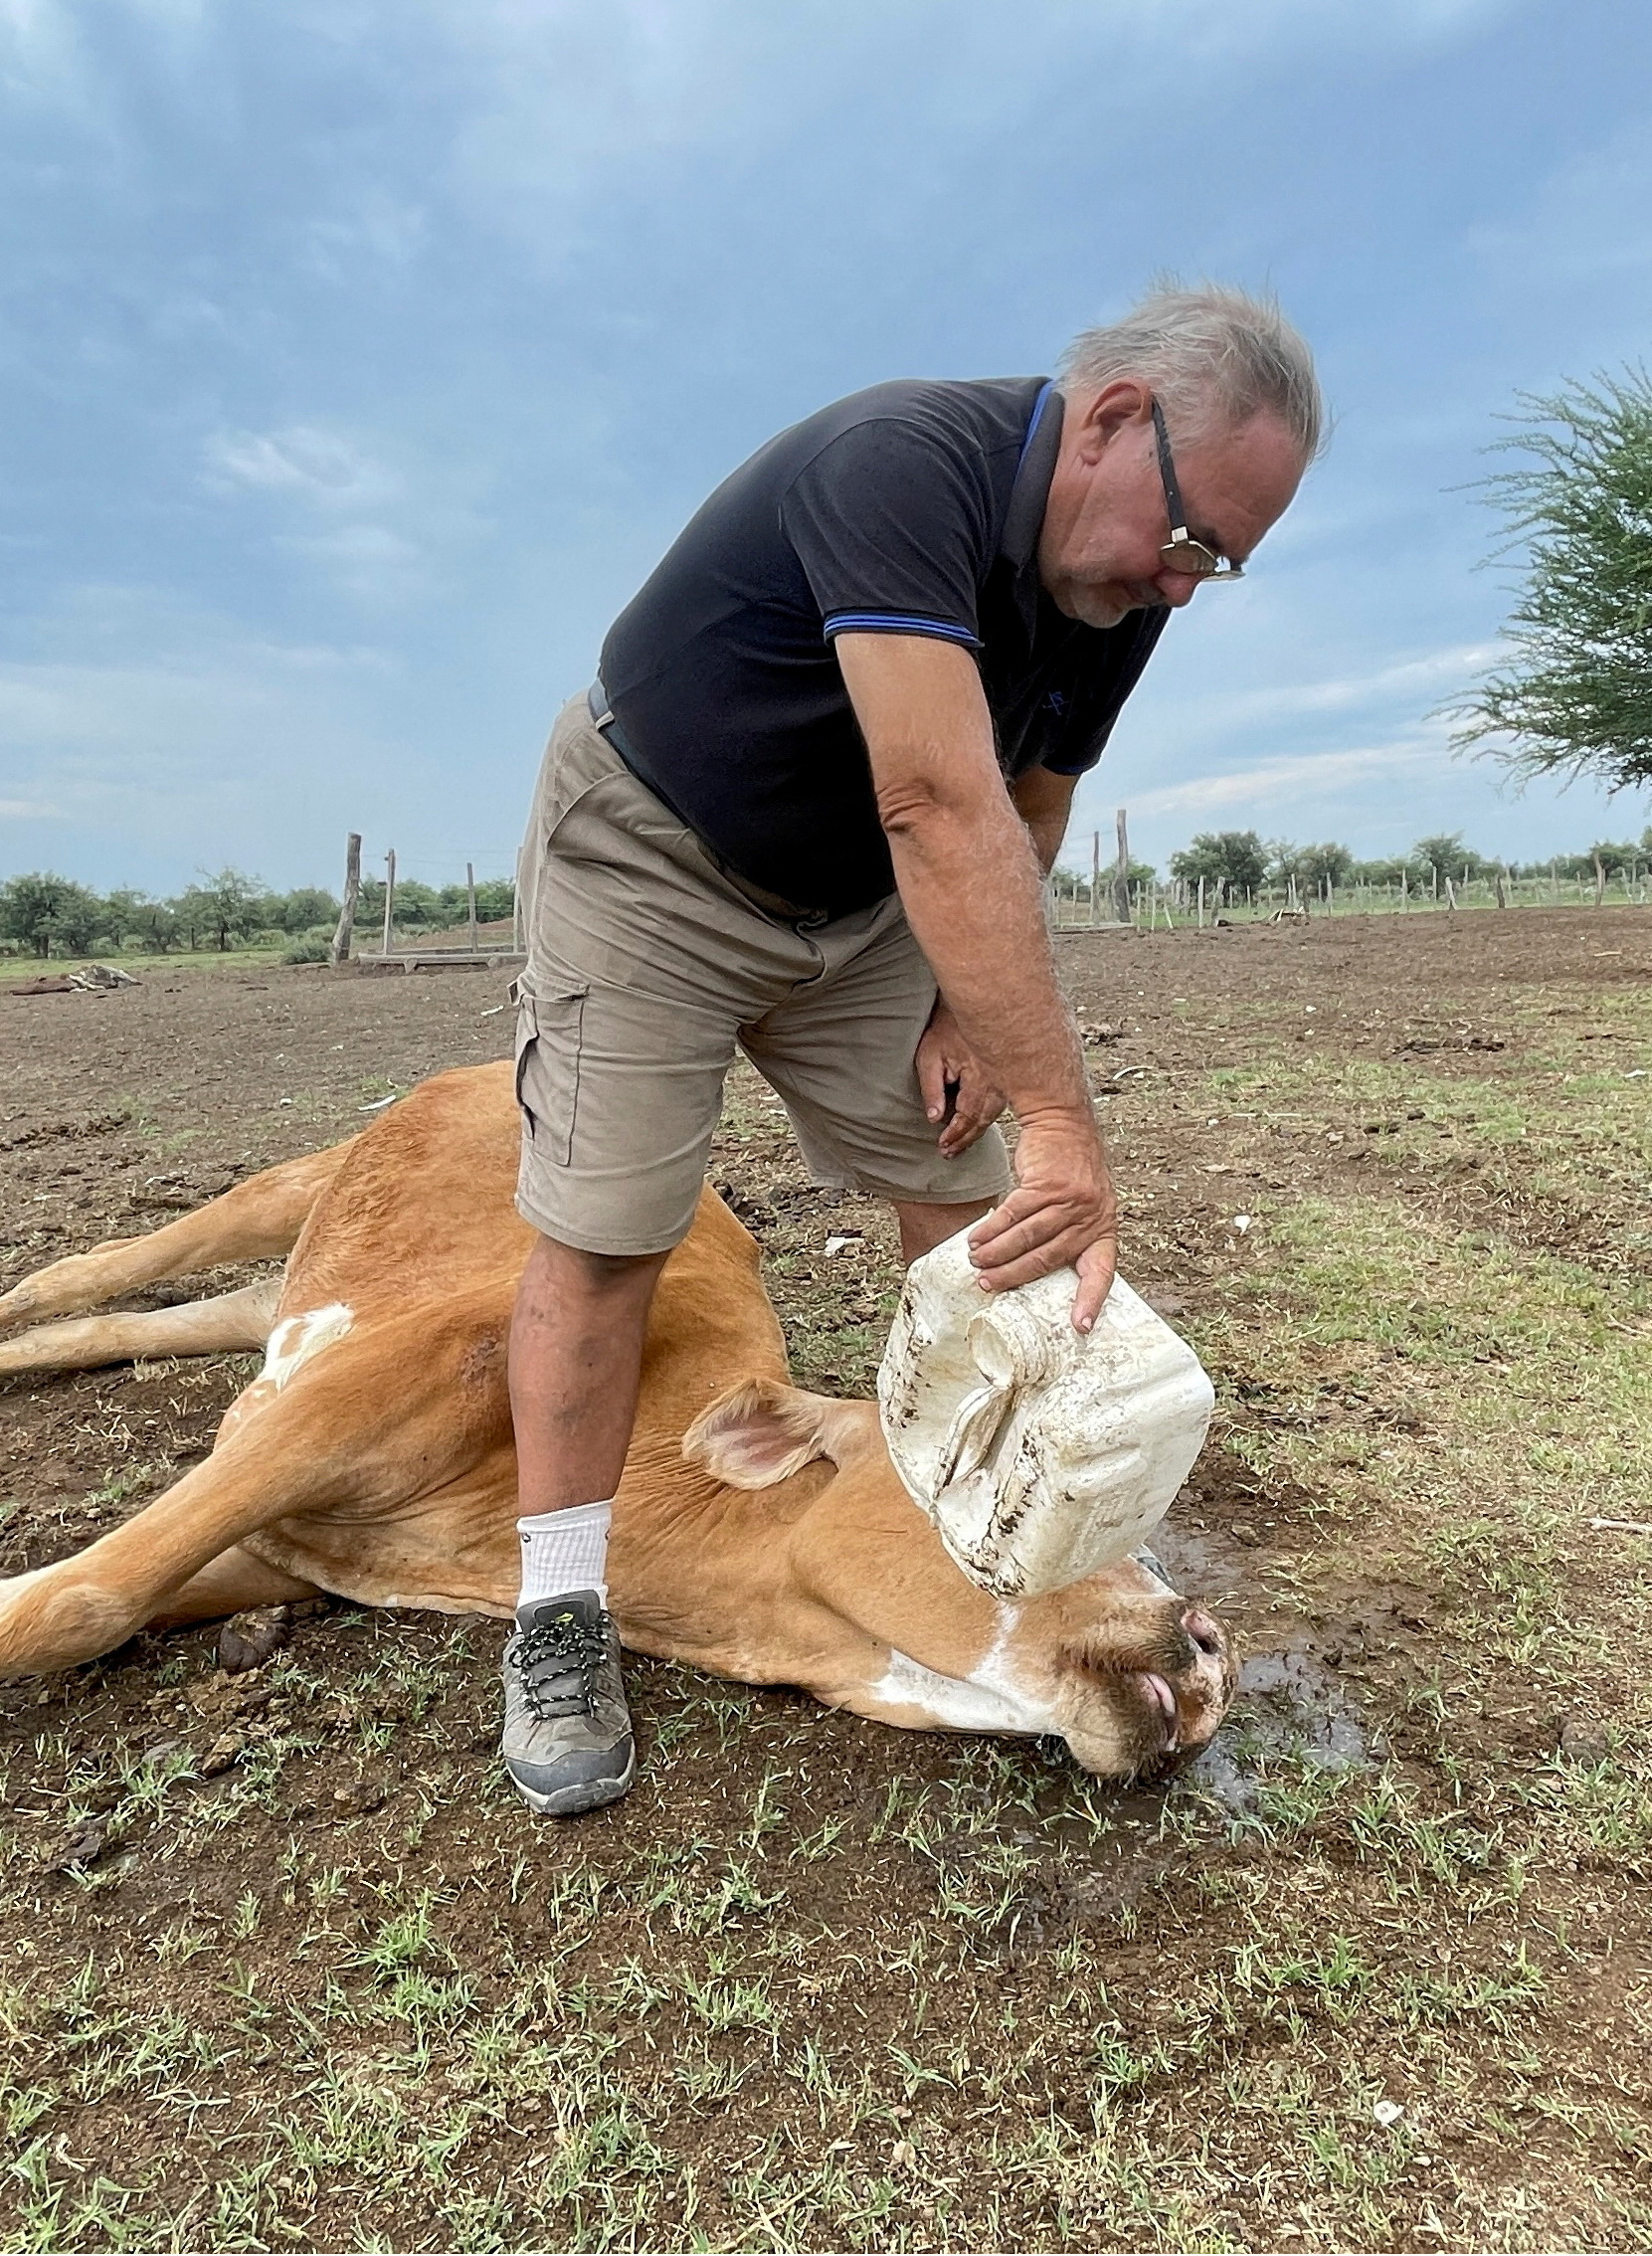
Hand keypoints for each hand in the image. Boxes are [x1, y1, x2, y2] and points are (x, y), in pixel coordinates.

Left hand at [915, 1000, 1006, 1158]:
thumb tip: (933, 1118)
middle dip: (965, 1139)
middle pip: (983, 1121)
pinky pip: (996, 1104)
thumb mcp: (929, 1055)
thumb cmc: (948, 1027)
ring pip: (992, 1115)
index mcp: (979, 1079)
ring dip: (975, 1131)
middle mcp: (997, 1082)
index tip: (942, 1146)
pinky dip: (983, 1118)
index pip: (967, 1116)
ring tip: (958, 1144)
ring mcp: (1005, 1079)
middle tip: (949, 1152)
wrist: (974, 1004)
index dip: (954, 1134)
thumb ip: (931, 1088)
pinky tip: (974, 1124)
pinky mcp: (1005, 1076)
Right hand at [966, 1107, 1117, 1331]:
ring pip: (1028, 1236)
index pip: (1101, 1271)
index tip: (1080, 1326)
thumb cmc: (1070, 1171)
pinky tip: (978, 1237)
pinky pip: (1014, 1213)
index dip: (1090, 1300)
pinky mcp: (1046, 1183)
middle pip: (1048, 1257)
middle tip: (988, 1285)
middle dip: (1014, 1275)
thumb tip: (1030, 1267)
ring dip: (997, 1252)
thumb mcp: (1084, 1205)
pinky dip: (992, 1228)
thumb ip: (1069, 1233)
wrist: (1065, 1125)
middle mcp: (1090, 1217)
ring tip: (976, 1261)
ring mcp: (1070, 1200)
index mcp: (1104, 1229)